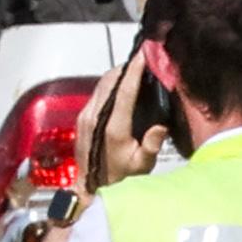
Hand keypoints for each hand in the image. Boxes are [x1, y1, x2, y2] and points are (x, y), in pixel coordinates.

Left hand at [79, 50, 173, 188]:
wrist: (90, 187)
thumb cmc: (120, 176)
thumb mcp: (141, 165)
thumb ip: (151, 146)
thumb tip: (159, 127)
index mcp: (112, 127)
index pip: (124, 91)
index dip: (134, 70)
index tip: (144, 54)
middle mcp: (95, 118)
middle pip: (111, 81)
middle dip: (127, 67)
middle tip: (144, 58)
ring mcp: (85, 117)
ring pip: (102, 84)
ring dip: (118, 74)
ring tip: (136, 68)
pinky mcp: (81, 118)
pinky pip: (97, 93)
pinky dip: (110, 83)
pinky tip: (122, 83)